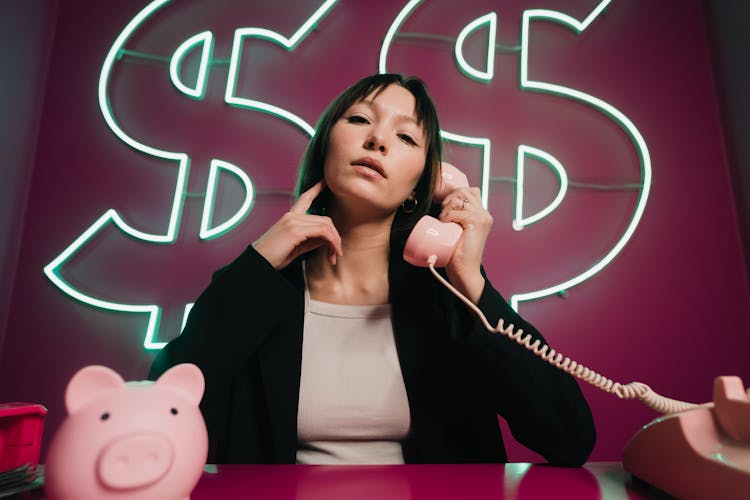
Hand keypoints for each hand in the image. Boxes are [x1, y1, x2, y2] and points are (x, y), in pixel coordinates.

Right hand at [253, 181, 342, 268]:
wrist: (258, 262)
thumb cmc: (273, 257)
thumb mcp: (296, 246)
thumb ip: (311, 240)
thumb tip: (327, 239)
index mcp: (290, 217)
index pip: (305, 198)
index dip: (316, 188)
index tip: (324, 182)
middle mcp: (292, 216)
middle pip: (324, 219)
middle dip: (335, 236)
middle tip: (336, 253)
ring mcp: (294, 221)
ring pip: (326, 225)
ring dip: (335, 241)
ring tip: (335, 255)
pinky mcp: (296, 230)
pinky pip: (323, 232)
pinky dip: (331, 242)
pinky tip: (331, 252)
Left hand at [438, 187, 492, 303]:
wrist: (465, 271)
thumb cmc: (458, 254)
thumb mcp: (458, 231)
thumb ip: (456, 219)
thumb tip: (440, 206)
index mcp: (482, 215)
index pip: (469, 191)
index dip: (454, 195)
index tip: (443, 206)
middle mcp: (485, 214)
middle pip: (465, 191)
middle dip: (450, 197)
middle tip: (443, 213)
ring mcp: (482, 218)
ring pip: (461, 199)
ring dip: (447, 207)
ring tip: (444, 220)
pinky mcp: (477, 222)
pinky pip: (457, 212)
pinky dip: (447, 216)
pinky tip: (445, 224)